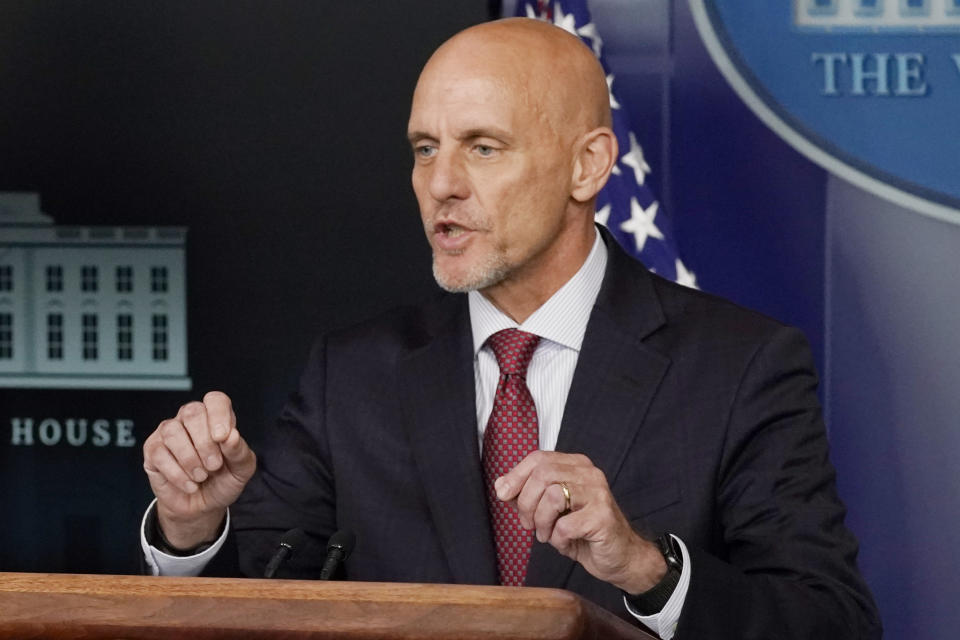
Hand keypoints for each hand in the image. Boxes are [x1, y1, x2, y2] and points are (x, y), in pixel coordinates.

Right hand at [142, 391, 255, 548]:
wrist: (203, 506)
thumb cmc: (223, 480)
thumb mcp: (241, 470)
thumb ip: (239, 452)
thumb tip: (231, 436)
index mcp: (216, 418)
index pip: (215, 400)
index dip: (219, 415)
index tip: (222, 437)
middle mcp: (190, 419)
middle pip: (193, 412)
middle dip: (205, 443)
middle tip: (214, 466)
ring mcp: (169, 432)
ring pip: (173, 432)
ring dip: (190, 459)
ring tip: (201, 476)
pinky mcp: (152, 449)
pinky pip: (159, 453)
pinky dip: (178, 474)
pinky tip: (190, 484)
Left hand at [495, 450, 665, 594]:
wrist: (620, 557)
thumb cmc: (583, 532)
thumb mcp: (550, 510)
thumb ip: (527, 495)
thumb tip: (501, 485)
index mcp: (576, 465)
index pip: (538, 458)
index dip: (516, 476)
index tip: (503, 494)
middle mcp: (589, 474)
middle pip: (542, 474)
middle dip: (526, 503)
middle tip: (528, 524)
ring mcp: (599, 494)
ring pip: (552, 496)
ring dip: (541, 521)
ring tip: (546, 534)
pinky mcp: (603, 517)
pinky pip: (565, 525)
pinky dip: (557, 538)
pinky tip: (564, 542)